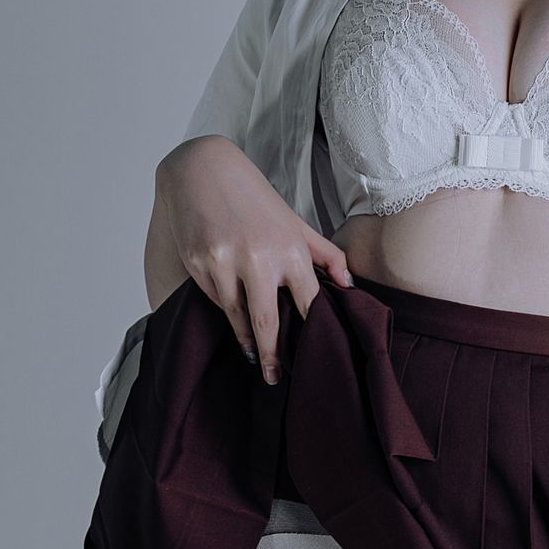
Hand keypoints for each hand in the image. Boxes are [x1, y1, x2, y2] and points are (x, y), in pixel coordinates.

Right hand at [154, 135, 353, 382]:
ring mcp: (224, 263)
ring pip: (236, 316)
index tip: (312, 353)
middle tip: (274, 378)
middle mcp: (258, 258)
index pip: (307, 302)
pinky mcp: (198, 263)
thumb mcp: (294, 222)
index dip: (311, 330)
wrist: (203, 170)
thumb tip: (349, 284)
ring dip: (245, 339)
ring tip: (252, 355)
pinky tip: (230, 312)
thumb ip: (325, 254)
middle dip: (272, 355)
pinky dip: (223, 307)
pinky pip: (214, 298)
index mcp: (289, 250)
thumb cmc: (254, 199)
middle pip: (268, 323)